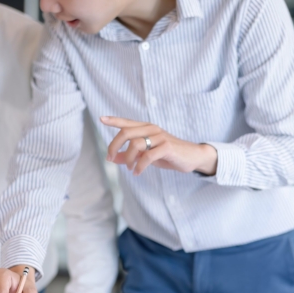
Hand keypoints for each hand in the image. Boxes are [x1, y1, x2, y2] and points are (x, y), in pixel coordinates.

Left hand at [100, 116, 217, 175]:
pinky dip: (139, 166)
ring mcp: (160, 137)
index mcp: (146, 128)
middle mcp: (152, 129)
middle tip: (110, 158)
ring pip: (135, 145)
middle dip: (113, 146)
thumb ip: (130, 155)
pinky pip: (147, 156)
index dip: (113, 120)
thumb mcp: (146, 155)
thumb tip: (112, 158)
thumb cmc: (168, 155)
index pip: (127, 122)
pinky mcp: (167, 147)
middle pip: (126, 133)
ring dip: (127, 159)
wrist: (192, 157)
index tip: (101, 119)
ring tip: (130, 168)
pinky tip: (137, 172)